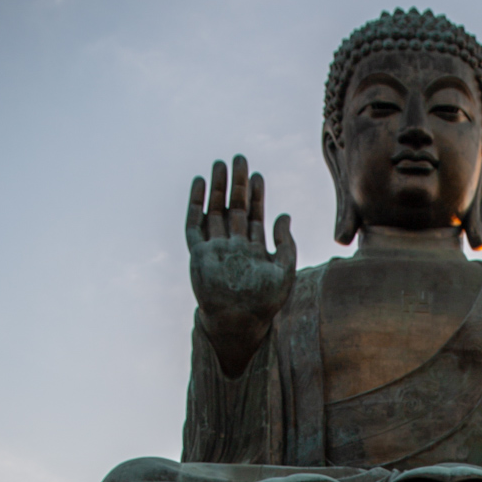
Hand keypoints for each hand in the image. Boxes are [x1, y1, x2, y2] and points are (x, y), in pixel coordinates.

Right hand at [186, 155, 296, 376]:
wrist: (239, 322)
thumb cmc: (264, 303)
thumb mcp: (285, 271)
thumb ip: (286, 243)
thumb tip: (284, 215)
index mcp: (253, 250)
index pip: (253, 216)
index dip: (256, 195)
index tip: (258, 175)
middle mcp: (233, 247)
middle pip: (233, 208)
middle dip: (237, 184)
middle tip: (239, 159)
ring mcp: (215, 249)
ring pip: (214, 211)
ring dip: (217, 188)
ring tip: (220, 164)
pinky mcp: (198, 254)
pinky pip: (194, 225)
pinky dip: (196, 204)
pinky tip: (200, 184)